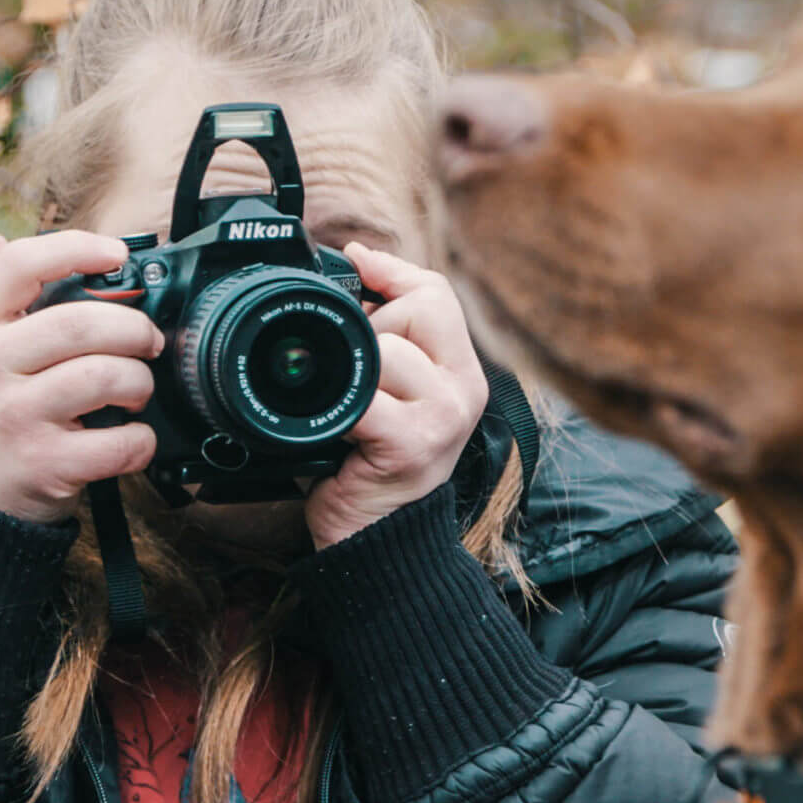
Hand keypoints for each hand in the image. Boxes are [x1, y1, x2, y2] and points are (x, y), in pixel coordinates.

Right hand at [0, 231, 162, 523]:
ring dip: (140, 383)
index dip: (77, 248)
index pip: (20, 266)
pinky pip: (119, 442)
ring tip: (136, 392)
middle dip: (134, 330)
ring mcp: (13, 416)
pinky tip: (132, 438)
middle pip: (81, 324)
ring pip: (105, 377)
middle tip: (147, 344)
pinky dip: (141, 441)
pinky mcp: (43, 463)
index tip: (117, 253)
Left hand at [305, 243, 489, 548]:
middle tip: (351, 382)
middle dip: (367, 330)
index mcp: (462, 372)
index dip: (393, 271)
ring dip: (350, 373)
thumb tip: (357, 258)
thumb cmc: (370, 464)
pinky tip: (338, 434)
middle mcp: (464, 390)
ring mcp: (444, 416)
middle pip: (414, 310)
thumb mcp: (389, 393)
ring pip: (386, 347)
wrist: (377, 543)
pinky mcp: (414, 442)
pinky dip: (339, 409)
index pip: (438, 293)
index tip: (355, 264)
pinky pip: (366, 396)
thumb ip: (385, 336)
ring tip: (346, 414)